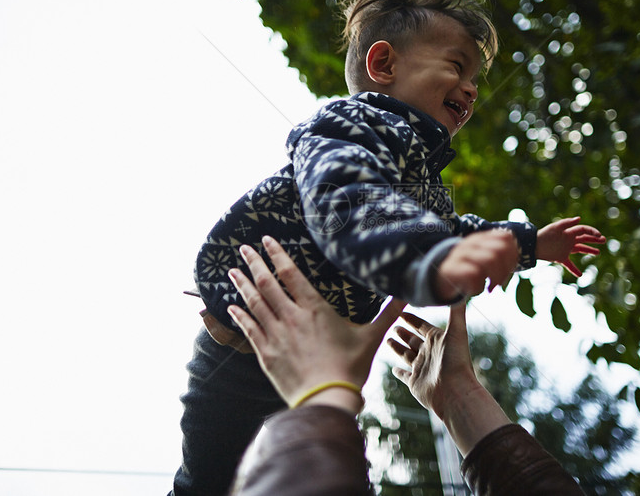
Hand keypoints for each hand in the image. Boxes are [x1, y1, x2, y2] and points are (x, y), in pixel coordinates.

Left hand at [228, 236, 405, 411]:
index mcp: (315, 309)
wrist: (328, 399)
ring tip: (232, 271)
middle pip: (268, 284)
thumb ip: (388, 313)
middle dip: (254, 263)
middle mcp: (292, 317)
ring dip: (242, 285)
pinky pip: (249, 329)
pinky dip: (239, 315)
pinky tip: (230, 306)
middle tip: (243, 248)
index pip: (291, 274)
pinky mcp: (266, 354)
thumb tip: (409, 294)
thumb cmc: (350, 368)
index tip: (266, 240)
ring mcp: (276, 335)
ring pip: (254, 303)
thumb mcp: (372, 338)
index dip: (277, 255)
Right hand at [388, 305, 480, 419]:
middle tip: (392, 323)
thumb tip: (459, 287)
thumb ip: (456, 309)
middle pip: (413, 339)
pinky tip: (393, 368)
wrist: (455, 392)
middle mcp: (430, 353)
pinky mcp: (415, 383)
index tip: (401, 311)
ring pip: (407, 355)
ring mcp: (422, 368)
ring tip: (388, 339)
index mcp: (438, 340)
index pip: (422, 326)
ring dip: (398, 347)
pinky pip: (405, 376)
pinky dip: (399, 372)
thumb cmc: (456, 361)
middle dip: (403, 332)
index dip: (412, 319)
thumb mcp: (456, 331)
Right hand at [434, 229, 518, 301]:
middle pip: (500, 249)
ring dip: (494, 278)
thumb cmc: (465, 271)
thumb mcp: (481, 258)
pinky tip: (474, 290)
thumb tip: (516, 252)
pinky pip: (474, 274)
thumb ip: (498, 253)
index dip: (513, 255)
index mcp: (480, 238)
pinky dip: (479, 286)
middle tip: (498, 283)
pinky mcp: (451, 269)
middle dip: (506, 270)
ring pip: (489, 259)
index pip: (506, 238)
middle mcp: (470, 243)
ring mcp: (460, 254)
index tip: (508, 270)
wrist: (435, 279)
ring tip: (489, 288)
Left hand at [536, 216, 605, 276]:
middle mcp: (569, 240)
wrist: (533, 245)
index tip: (599, 236)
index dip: (592, 232)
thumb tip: (579, 218)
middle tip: (603, 240)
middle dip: (594, 239)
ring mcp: (566, 249)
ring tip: (598, 252)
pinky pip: (569, 264)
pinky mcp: (561, 257)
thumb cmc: (544, 235)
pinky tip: (580, 275)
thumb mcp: (555, 227)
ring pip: (580, 249)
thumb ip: (567, 223)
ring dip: (589, 250)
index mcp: (569, 232)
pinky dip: (574, 269)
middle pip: (584, 239)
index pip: (583, 230)